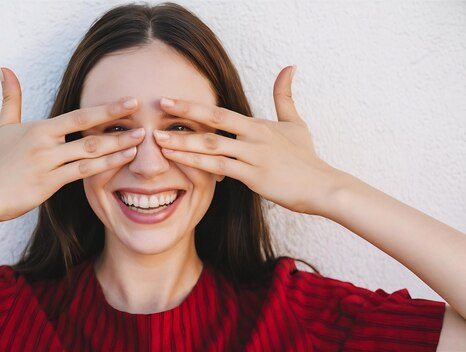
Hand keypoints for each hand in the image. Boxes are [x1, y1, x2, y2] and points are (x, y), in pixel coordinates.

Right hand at [0, 67, 144, 221]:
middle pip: (87, 131)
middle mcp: (46, 144)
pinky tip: (122, 160)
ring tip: (140, 139)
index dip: (105, 108)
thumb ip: (10, 97)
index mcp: (40, 129)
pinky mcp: (50, 184)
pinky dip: (104, 166)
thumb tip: (3, 68)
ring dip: (116, 146)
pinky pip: (82, 174)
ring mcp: (49, 164)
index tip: (128, 101)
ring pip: (89, 153)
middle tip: (142, 114)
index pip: (78, 115)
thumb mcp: (3, 126)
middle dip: (116, 122)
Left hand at [153, 66, 337, 214]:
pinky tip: (181, 163)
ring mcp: (253, 156)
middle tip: (159, 107)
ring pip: (212, 146)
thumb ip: (284, 95)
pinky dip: (199, 164)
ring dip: (184, 143)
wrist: (322, 185)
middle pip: (213, 121)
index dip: (193, 105)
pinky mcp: (254, 176)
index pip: (219, 111)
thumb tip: (289, 67)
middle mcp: (253, 136)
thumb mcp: (295, 122)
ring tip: (159, 141)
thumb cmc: (305, 157)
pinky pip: (221, 168)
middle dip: (184, 113)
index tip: (169, 101)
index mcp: (257, 125)